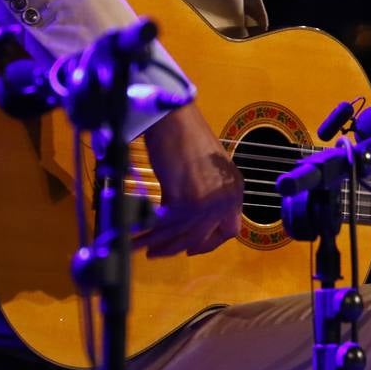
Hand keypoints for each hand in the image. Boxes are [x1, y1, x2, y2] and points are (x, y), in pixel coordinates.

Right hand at [132, 105, 242, 257]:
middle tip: (158, 252)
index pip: (229, 231)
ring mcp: (207, 201)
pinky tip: (135, 236)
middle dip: (177, 247)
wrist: (174, 118)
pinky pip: (165, 226)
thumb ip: (207, 194)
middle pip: (203, 238)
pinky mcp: (185, 200)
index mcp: (235, 190)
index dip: (208, 243)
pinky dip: (148, 233)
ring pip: (181, 236)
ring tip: (139, 246)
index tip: (190, 247)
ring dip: (159, 244)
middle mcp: (226, 198)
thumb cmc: (187, 136)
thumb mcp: (209, 169)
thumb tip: (189, 221)